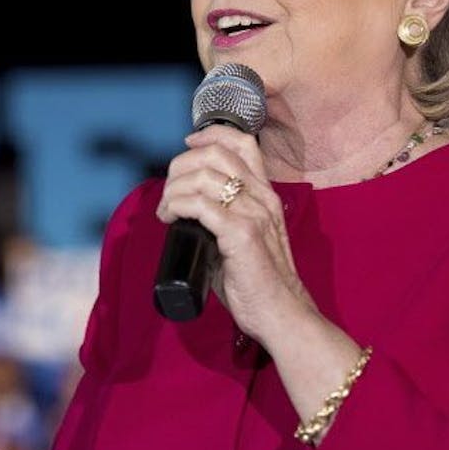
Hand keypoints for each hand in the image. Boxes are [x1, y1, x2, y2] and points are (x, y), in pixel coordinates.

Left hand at [156, 126, 318, 345]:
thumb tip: (187, 211)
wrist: (282, 314)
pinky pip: (200, 205)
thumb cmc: (258, 283)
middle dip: (179, 167)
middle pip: (215, 154)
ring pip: (203, 176)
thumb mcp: (244, 238)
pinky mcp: (241, 234)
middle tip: (168, 193)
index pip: (243, 143)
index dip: (211, 135)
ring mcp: (254, 214)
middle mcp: (262, 198)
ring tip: (166, 210)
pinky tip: (170, 218)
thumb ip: (224, 218)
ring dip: (173, 189)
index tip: (187, 145)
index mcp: (265, 195)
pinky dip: (177, 206)